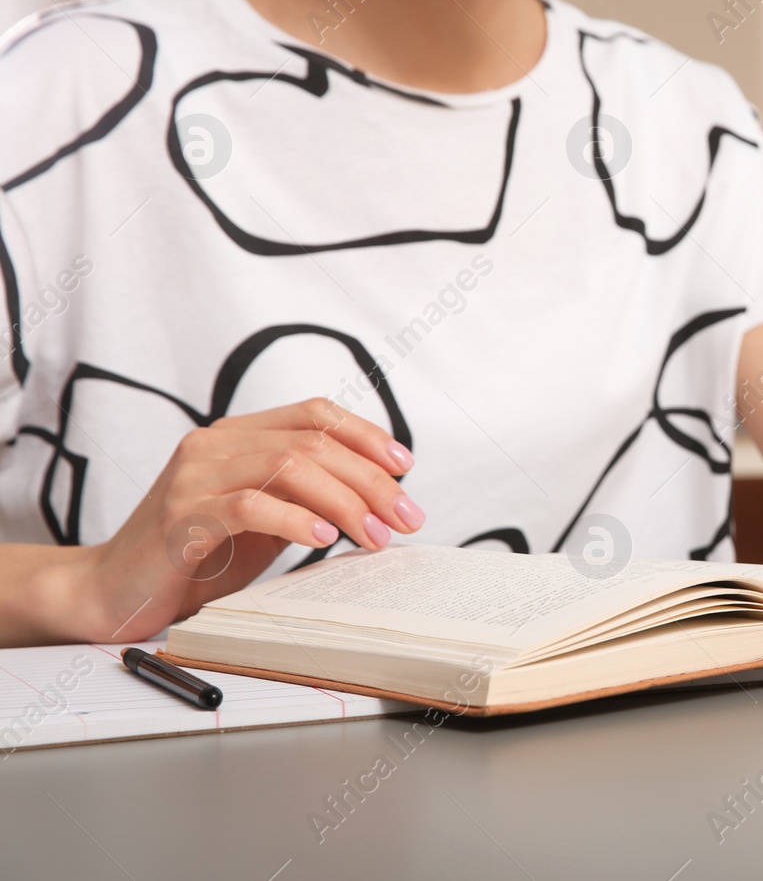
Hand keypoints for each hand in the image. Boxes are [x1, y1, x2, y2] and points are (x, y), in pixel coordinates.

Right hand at [83, 398, 424, 641]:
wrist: (111, 592)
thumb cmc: (195, 557)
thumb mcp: (264, 520)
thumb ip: (306, 497)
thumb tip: (381, 496)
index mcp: (236, 436)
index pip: (315, 414)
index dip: (367, 434)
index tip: (406, 468)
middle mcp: (214, 444)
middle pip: (313, 442)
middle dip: (371, 480)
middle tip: (407, 518)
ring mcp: (193, 477)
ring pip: (289, 466)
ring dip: (345, 502)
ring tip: (376, 535)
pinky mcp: (179, 516)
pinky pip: (249, 505)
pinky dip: (296, 520)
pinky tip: (324, 540)